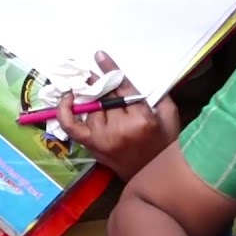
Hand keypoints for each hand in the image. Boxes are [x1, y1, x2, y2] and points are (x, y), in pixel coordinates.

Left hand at [56, 52, 179, 179]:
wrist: (152, 179)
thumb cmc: (164, 148)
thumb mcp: (171, 121)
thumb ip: (160, 99)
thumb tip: (141, 79)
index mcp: (143, 120)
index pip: (123, 89)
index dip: (111, 71)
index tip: (100, 56)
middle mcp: (121, 128)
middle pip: (104, 97)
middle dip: (98, 83)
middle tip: (90, 73)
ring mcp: (103, 138)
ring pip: (90, 108)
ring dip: (87, 96)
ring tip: (84, 86)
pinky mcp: (92, 145)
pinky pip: (71, 126)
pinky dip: (64, 111)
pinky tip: (66, 99)